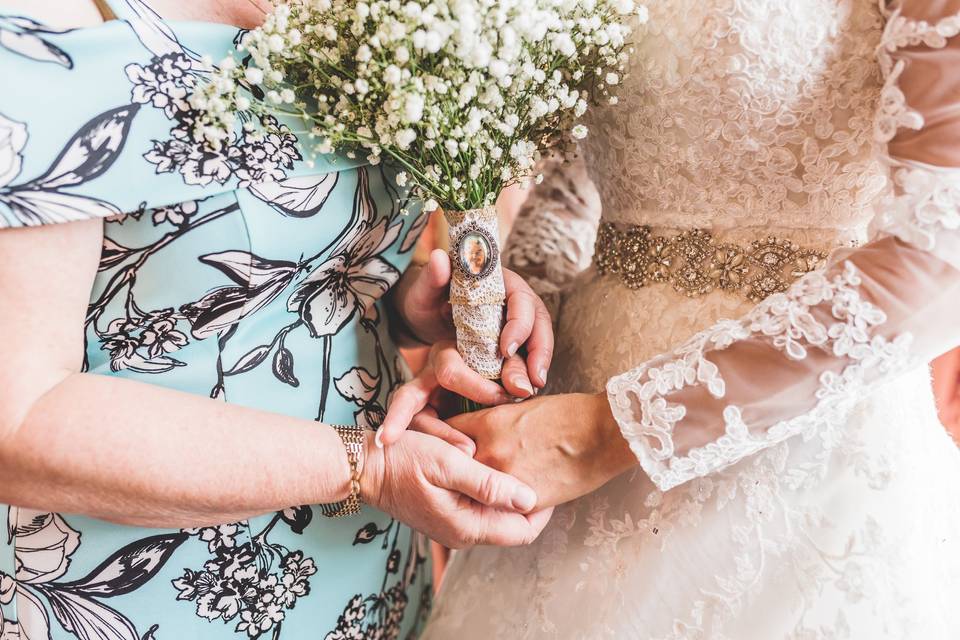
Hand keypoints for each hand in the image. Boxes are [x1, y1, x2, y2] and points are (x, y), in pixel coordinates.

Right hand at [360, 429, 553, 547]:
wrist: (364, 465)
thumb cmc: (403, 459)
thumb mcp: (449, 463)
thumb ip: (489, 484)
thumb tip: (530, 499)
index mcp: (467, 527)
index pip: (524, 530)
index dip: (544, 507)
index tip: (551, 475)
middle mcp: (463, 533)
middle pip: (514, 524)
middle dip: (528, 498)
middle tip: (540, 464)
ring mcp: (453, 525)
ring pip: (498, 514)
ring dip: (508, 491)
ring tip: (518, 460)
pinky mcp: (446, 513)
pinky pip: (480, 507)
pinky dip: (491, 489)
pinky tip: (492, 465)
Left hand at [380, 250, 554, 445]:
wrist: (425, 313)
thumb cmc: (425, 296)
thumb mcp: (423, 289)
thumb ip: (432, 277)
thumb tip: (439, 258)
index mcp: (498, 281)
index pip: (520, 299)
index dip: (519, 324)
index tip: (506, 349)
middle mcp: (513, 300)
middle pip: (538, 323)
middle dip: (539, 352)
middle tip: (532, 380)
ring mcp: (515, 322)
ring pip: (538, 341)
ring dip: (537, 366)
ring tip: (532, 390)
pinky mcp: (512, 343)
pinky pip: (527, 356)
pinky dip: (527, 373)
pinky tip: (523, 391)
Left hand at [412, 393, 636, 508]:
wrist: (604, 432)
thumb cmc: (570, 413)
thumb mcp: (522, 407)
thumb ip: (494, 422)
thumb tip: (477, 433)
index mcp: (488, 424)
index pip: (447, 431)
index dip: (443, 436)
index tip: (441, 441)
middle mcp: (490, 453)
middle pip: (452, 465)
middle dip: (449, 467)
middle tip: (446, 471)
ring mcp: (506, 481)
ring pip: (473, 492)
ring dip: (471, 491)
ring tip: (469, 490)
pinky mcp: (525, 502)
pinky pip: (500, 508)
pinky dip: (498, 505)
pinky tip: (501, 501)